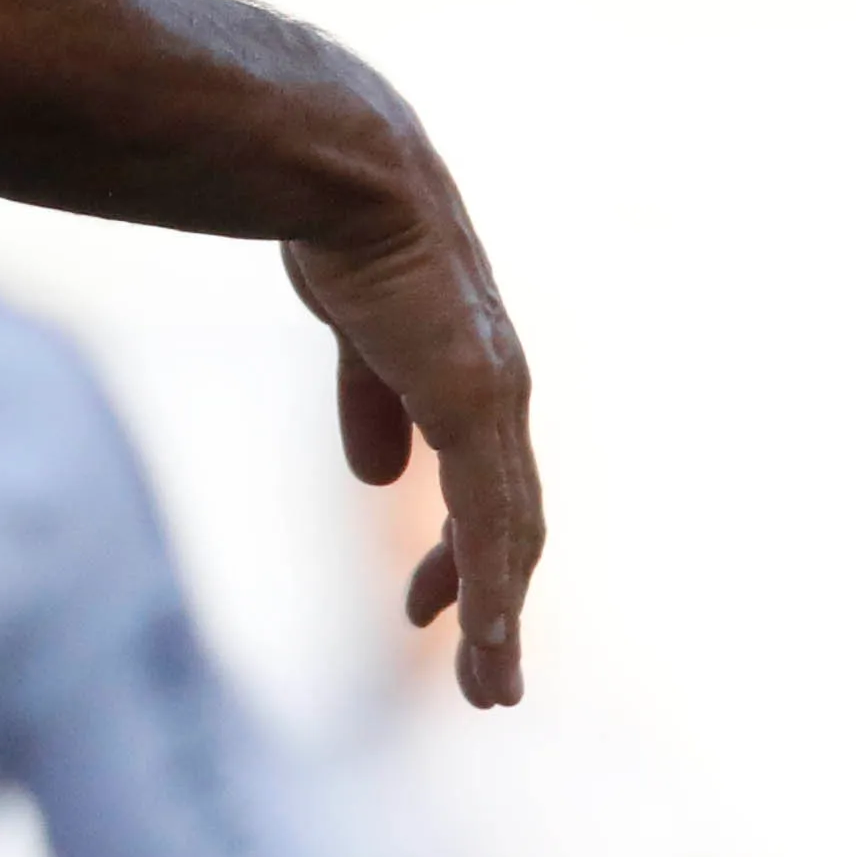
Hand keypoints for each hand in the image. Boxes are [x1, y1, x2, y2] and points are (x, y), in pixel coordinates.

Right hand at [289, 198, 542, 707]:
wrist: (347, 173)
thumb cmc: (344, 227)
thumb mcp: (353, 327)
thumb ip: (372, 396)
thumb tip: (375, 474)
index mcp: (468, 376)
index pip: (485, 485)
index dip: (468, 552)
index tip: (433, 609)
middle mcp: (496, 394)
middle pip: (511, 522)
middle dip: (496, 602)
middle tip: (489, 679)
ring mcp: (490, 400)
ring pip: (510, 532)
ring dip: (500, 615)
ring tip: (489, 683)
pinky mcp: (473, 401)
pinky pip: (490, 514)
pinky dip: (490, 581)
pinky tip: (482, 631)